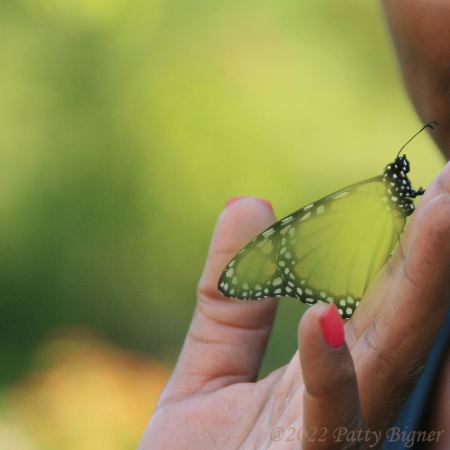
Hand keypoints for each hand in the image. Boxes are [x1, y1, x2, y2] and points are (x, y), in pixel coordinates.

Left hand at [139, 163, 449, 448]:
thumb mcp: (206, 372)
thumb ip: (229, 294)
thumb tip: (247, 204)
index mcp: (332, 378)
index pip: (382, 301)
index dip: (406, 245)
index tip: (429, 188)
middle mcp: (352, 408)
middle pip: (406, 320)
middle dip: (436, 252)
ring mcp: (337, 444)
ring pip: (390, 362)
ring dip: (420, 289)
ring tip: (445, 208)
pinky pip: (328, 426)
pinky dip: (331, 374)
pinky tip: (323, 320)